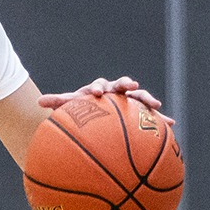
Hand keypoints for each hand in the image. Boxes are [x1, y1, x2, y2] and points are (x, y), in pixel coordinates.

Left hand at [39, 75, 163, 114]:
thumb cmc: (84, 108)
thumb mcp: (71, 107)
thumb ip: (57, 103)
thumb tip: (37, 101)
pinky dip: (161, 119)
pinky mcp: (140, 111)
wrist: (99, 109)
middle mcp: (116, 91)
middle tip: (131, 87)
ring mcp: (129, 100)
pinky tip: (171, 125)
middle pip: (123, 85)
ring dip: (147, 99)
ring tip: (156, 105)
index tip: (97, 93)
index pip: (99, 85)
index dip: (99, 88)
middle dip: (127, 85)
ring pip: (140, 97)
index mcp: (99, 89)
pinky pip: (151, 115)